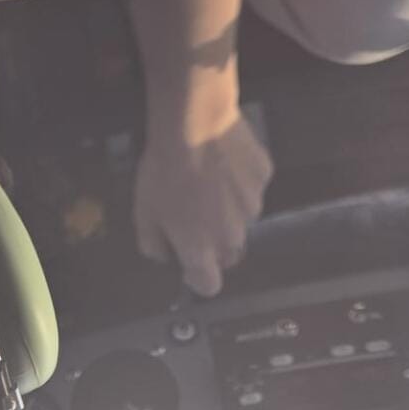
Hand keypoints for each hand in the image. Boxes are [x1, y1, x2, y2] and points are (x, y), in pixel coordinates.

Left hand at [133, 112, 272, 297]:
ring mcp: (253, 207)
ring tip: (211, 179)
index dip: (199, 277)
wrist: (194, 123)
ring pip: (242, 218)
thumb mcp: (144, 215)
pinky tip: (225, 158)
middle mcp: (232, 237)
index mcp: (201, 251)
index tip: (190, 263)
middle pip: (227, 253)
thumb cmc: (163, 174)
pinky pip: (252, 186)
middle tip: (197, 212)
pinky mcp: (264, 177)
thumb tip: (168, 253)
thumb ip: (156, 246)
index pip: (209, 285)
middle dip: (214, 241)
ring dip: (229, 209)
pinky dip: (241, 179)